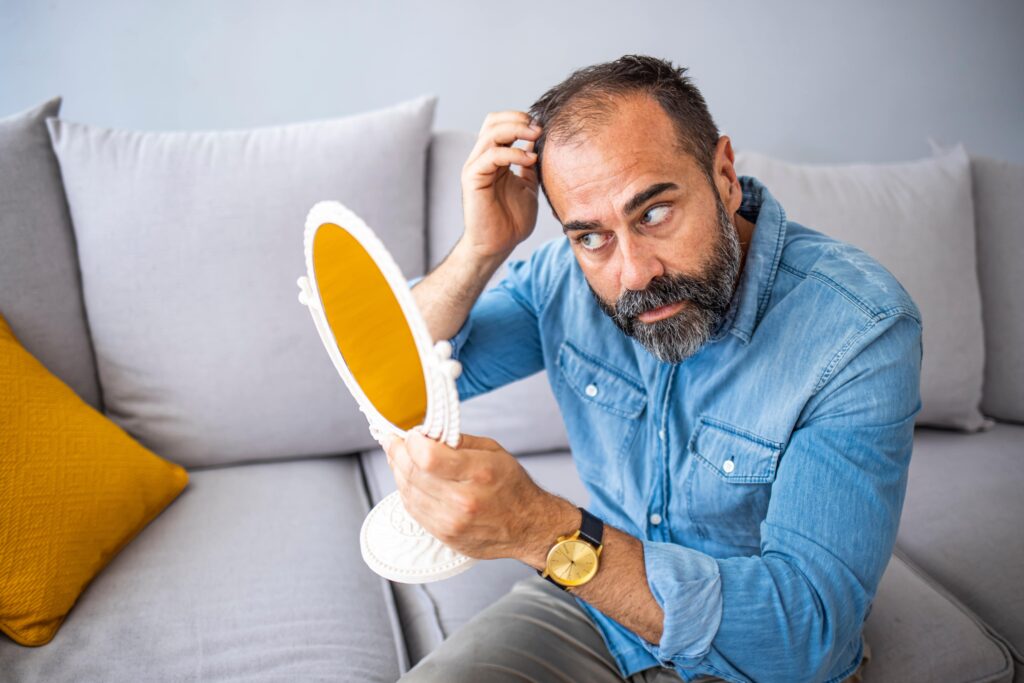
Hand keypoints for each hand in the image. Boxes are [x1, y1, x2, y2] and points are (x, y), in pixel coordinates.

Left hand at [383, 430, 575, 563]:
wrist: (528, 526)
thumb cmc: (512, 487)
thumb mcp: (492, 451)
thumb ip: (457, 441)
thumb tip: (425, 434)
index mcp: (478, 473)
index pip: (427, 456)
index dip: (411, 442)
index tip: (409, 434)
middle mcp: (463, 500)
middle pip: (412, 472)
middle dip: (398, 452)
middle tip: (395, 441)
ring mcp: (451, 522)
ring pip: (407, 492)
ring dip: (398, 472)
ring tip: (399, 458)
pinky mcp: (444, 535)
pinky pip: (413, 510)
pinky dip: (406, 491)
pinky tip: (410, 480)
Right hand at [459, 111, 541, 260]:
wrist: (499, 245)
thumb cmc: (512, 220)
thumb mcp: (529, 186)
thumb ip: (530, 165)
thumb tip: (540, 144)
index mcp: (493, 158)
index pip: (500, 124)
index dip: (520, 119)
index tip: (543, 127)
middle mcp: (481, 159)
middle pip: (492, 121)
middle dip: (518, 119)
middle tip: (539, 128)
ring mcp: (475, 167)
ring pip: (491, 133)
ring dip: (517, 130)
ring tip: (537, 137)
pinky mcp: (472, 178)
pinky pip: (491, 155)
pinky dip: (513, 153)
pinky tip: (530, 160)